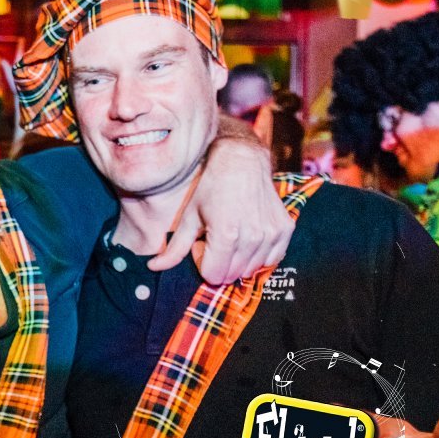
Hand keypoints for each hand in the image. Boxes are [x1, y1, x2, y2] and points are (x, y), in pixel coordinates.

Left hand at [150, 139, 291, 283]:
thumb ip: (175, 248)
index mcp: (226, 235)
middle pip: (232, 275)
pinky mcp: (285, 230)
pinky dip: (258, 255)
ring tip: (231, 235)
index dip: (203, 263)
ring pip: (251, 270)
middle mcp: (253, 237)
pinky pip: (271, 260)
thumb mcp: (189, 216)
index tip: (203, 244)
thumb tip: (153, 267)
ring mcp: (271, 234)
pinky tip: (248, 236)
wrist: (243, 162)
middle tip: (216, 239)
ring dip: (238, 260)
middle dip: (220, 262)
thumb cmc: (212, 188)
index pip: (213, 275)